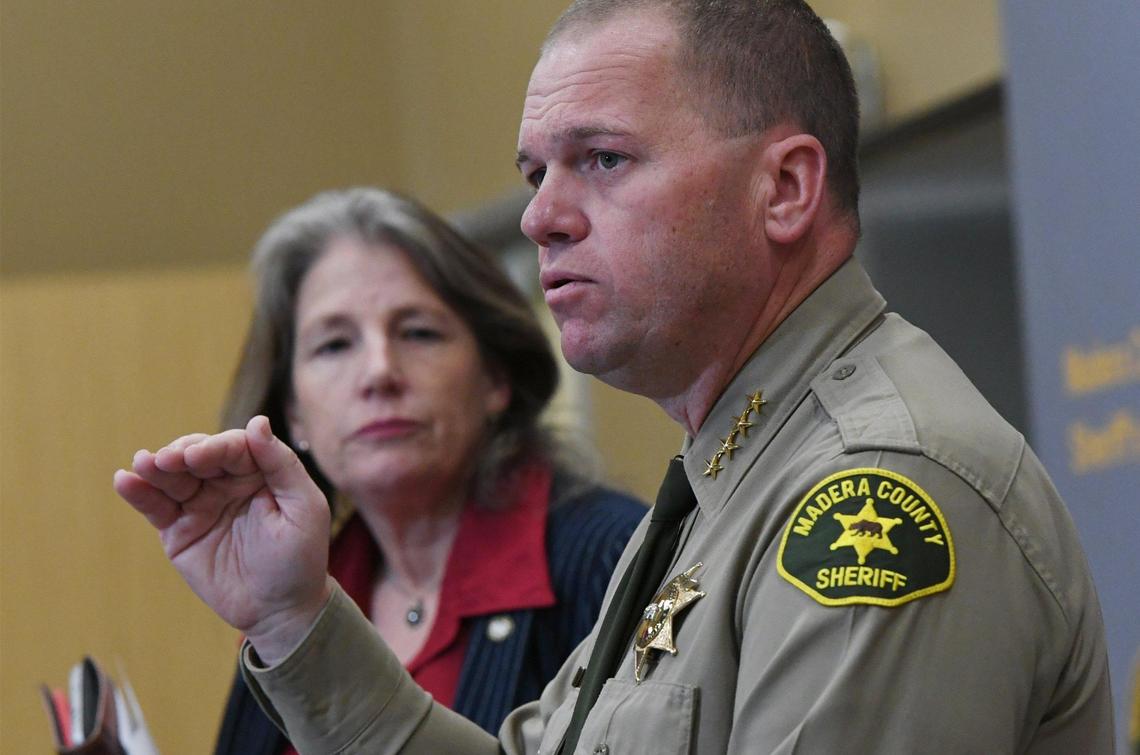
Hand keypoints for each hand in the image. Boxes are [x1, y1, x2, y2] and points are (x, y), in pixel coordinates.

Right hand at [114, 416, 332, 662]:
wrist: (280, 609)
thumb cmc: (300, 557)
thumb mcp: (304, 508)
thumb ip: (282, 465)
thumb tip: (257, 422)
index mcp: (260, 471)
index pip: (233, 448)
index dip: (213, 448)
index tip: (196, 456)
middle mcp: (227, 482)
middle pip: (197, 456)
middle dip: (180, 453)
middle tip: (167, 460)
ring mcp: (201, 504)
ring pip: (173, 478)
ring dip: (155, 467)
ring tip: (142, 464)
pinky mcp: (179, 530)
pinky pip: (156, 507)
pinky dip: (139, 493)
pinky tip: (125, 481)